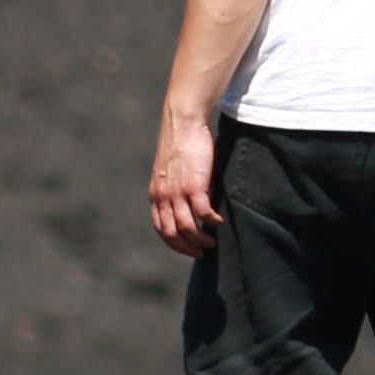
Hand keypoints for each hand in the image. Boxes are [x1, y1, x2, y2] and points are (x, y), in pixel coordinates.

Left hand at [147, 110, 224, 256]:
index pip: (159, 227)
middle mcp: (163, 196)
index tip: (186, 248)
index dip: (172, 242)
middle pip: (170, 233)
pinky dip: (211, 221)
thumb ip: (174, 187)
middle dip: (186, 247)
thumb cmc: (180, 143)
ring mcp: (178, 192)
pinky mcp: (194, 185)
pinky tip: (219, 222)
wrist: (182, 122)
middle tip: (201, 253)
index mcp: (156, 193)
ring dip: (200, 239)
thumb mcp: (170, 170)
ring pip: (186, 227)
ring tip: (211, 243)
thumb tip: (186, 202)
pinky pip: (203, 212)